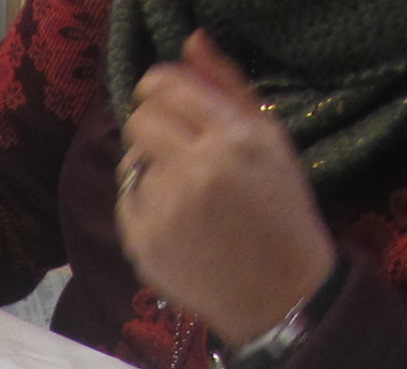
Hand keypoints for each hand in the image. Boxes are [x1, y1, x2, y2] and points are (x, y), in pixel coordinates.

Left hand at [115, 32, 335, 348]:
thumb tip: (191, 39)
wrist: (279, 291)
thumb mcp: (270, 139)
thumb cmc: (280, 209)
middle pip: (139, 121)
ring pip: (131, 162)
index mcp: (236, 137)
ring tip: (186, 192)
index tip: (160, 95)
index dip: (156, 87)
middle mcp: (199, 169)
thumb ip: (227, 86)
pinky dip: (145, 205)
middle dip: (152, 127)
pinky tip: (177, 220)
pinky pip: (126, 201)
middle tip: (175, 148)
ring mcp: (167, 209)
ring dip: (151, 169)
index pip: (166, 87)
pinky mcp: (145, 242)